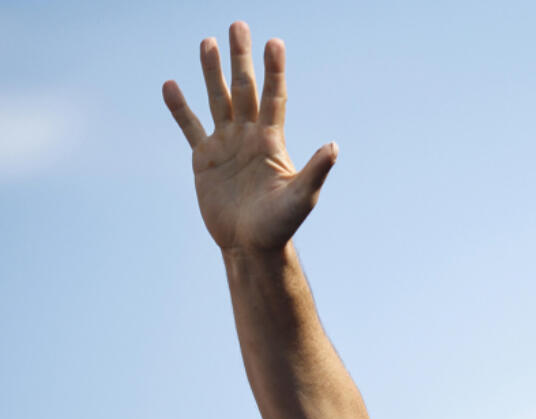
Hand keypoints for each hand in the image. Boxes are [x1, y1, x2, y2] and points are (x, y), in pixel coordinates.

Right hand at [163, 22, 335, 253]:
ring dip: (212, 72)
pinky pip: (190, 127)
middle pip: (244, 89)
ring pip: (218, 100)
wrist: (250, 245)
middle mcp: (249, 137)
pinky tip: (171, 85)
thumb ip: (315, 169)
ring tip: (207, 41)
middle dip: (241, 58)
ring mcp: (225, 145)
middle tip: (238, 25)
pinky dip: (180, 108)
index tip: (274, 43)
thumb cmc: (280, 225)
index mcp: (271, 142)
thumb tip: (334, 146)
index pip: (273, 97)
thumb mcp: (302, 197)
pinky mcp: (204, 159)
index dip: (273, 71)